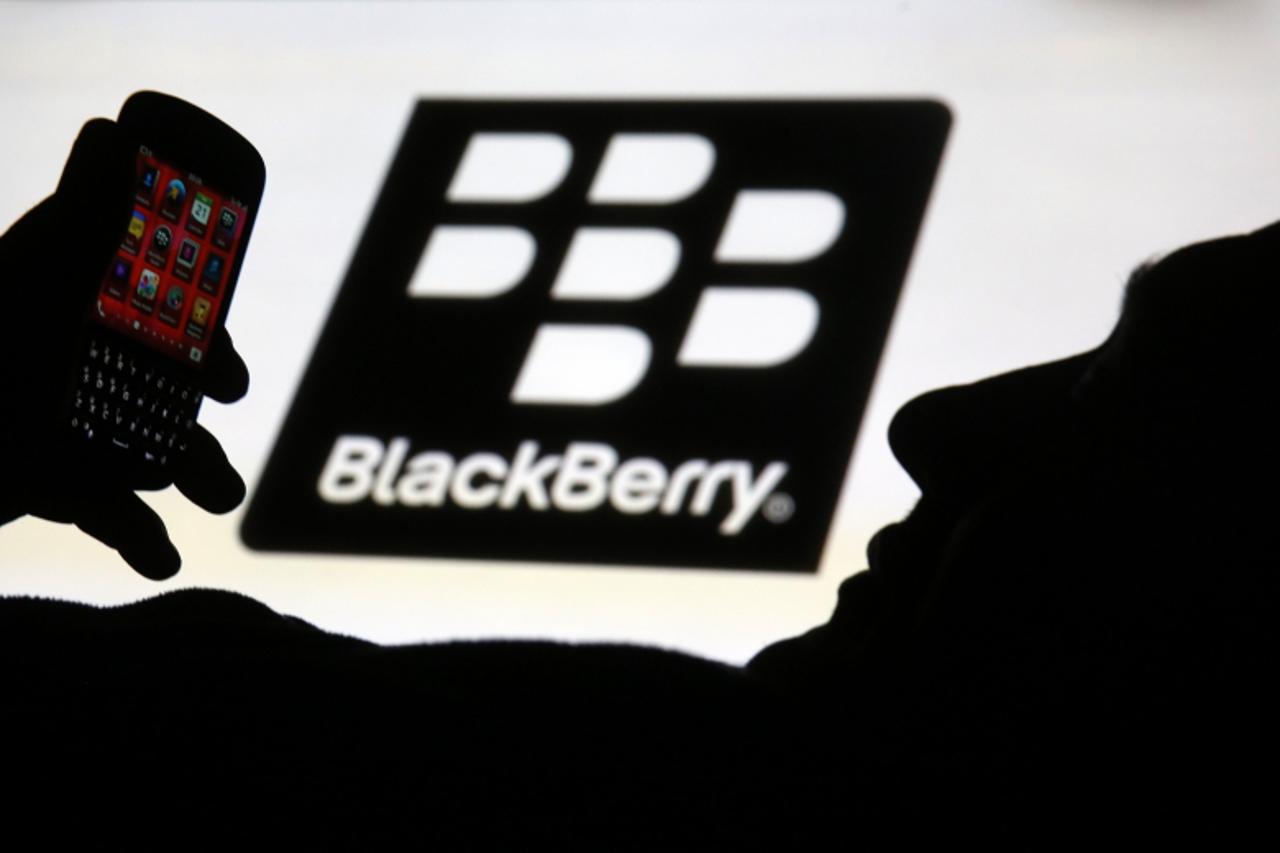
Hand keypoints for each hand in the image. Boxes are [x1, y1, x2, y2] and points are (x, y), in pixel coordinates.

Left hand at [0, 118, 249, 578]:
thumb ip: (79, 216)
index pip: (173, 303)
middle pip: (181, 375)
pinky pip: (121, 518)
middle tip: (230, 390)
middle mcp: (96, 367)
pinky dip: (145, 542)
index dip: (210, 320)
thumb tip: (113, 131)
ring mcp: (87, 431)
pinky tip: (161, 559)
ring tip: (219, 494)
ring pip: (167, 451)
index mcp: (92, 310)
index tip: (230, 345)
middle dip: (213, 389)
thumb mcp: (29, 283)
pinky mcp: (70, 488)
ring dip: (204, 472)